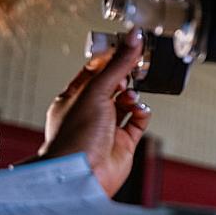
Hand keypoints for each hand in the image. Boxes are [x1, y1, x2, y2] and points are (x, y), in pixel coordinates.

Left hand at [42, 29, 151, 196]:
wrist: (82, 175)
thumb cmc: (75, 138)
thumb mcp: (97, 91)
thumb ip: (118, 64)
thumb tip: (133, 39)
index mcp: (74, 98)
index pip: (94, 70)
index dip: (111, 57)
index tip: (126, 45)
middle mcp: (90, 112)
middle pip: (113, 84)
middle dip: (126, 76)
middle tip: (136, 66)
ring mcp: (107, 128)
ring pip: (127, 101)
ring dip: (133, 95)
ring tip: (130, 96)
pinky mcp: (124, 142)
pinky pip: (138, 120)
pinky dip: (141, 112)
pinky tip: (138, 109)